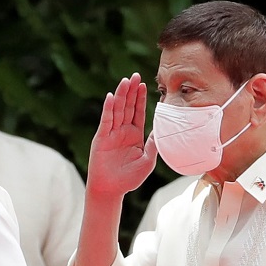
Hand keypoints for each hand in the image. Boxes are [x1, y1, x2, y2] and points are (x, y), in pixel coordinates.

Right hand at [86, 73, 157, 199]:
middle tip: (135, 75)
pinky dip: (108, 109)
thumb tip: (163, 131)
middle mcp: (122, 131)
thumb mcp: (147, 161)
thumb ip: (154, 145)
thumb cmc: (129, 178)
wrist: (111, 189)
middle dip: (131, 91)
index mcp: (134, 135)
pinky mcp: (101, 138)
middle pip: (127, 106)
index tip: (144, 84)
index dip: (140, 98)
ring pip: (117, 110)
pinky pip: (106, 121)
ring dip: (120, 95)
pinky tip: (110, 97)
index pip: (138, 112)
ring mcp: (111, 133)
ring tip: (125, 81)